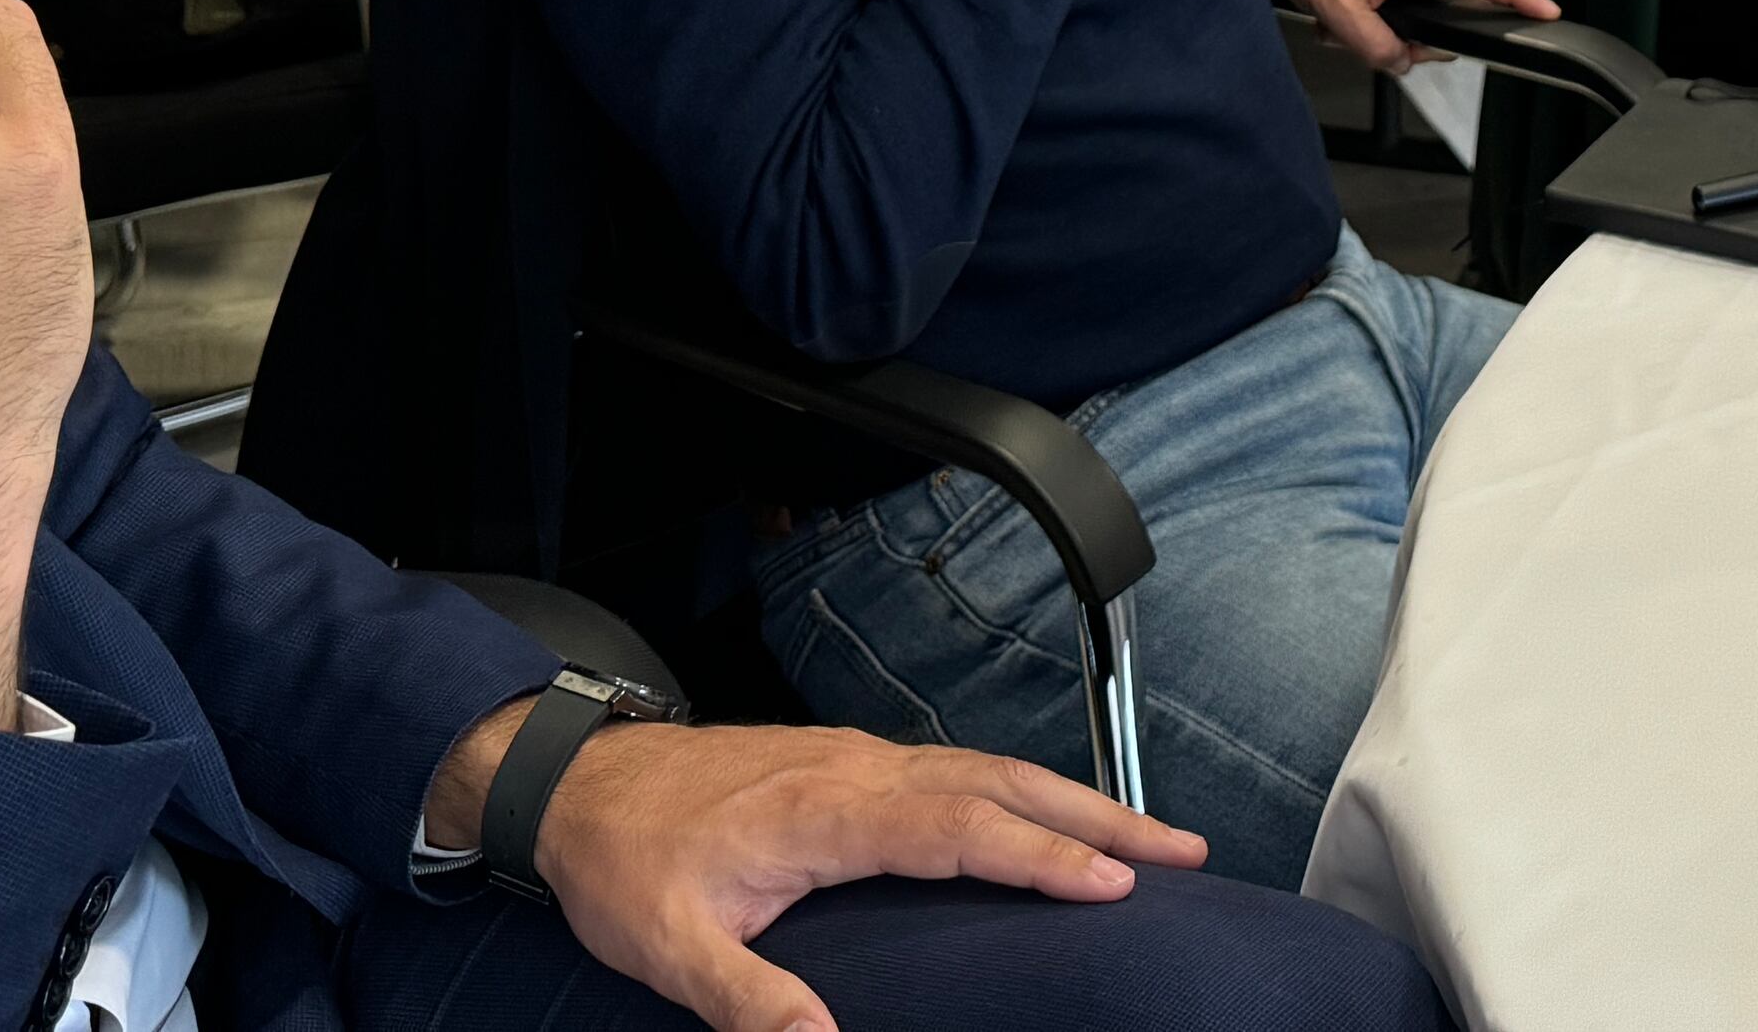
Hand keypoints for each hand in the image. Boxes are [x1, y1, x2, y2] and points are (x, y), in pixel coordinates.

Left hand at [516, 720, 1200, 1031]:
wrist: (578, 782)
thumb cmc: (626, 859)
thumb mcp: (669, 945)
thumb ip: (747, 998)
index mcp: (827, 811)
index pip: (958, 827)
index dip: (1038, 856)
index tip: (1111, 883)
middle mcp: (859, 770)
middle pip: (1001, 784)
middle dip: (1097, 817)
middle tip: (1180, 850)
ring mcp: (861, 759)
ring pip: (989, 770)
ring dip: (1072, 801)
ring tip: (1147, 839)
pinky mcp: (855, 764)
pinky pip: (962, 770)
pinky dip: (1025, 793)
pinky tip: (1051, 820)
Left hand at [1248, 0, 1555, 72]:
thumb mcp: (1340, 10)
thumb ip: (1377, 46)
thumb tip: (1401, 61)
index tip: (1547, 11)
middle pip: (1442, 12)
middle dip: (1406, 38)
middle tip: (1364, 38)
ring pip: (1410, 9)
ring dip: (1376, 25)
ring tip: (1337, 20)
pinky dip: (1366, 12)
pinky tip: (1335, 12)